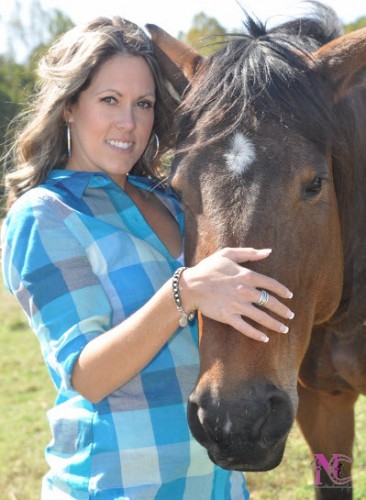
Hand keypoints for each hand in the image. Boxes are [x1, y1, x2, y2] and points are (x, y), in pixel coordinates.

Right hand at [179, 247, 293, 342]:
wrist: (190, 285)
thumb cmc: (208, 267)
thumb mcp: (228, 254)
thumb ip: (249, 253)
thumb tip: (268, 251)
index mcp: (246, 275)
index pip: (271, 284)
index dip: (282, 291)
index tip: (289, 296)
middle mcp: (245, 291)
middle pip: (270, 302)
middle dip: (282, 310)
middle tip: (290, 316)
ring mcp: (237, 306)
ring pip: (261, 317)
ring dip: (275, 324)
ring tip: (284, 329)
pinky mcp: (228, 317)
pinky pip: (246, 328)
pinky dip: (256, 334)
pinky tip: (265, 338)